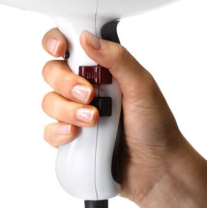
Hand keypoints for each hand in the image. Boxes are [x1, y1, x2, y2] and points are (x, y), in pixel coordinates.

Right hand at [41, 28, 195, 205]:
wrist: (157, 170)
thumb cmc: (156, 126)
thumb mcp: (142, 86)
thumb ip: (117, 59)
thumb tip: (87, 38)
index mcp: (101, 68)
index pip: (68, 46)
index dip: (56, 43)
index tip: (61, 50)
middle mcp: (85, 87)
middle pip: (52, 72)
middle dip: (66, 83)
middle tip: (89, 95)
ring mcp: (75, 112)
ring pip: (49, 101)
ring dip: (68, 110)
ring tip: (94, 120)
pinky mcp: (70, 137)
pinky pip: (49, 130)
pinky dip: (59, 132)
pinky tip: (76, 136)